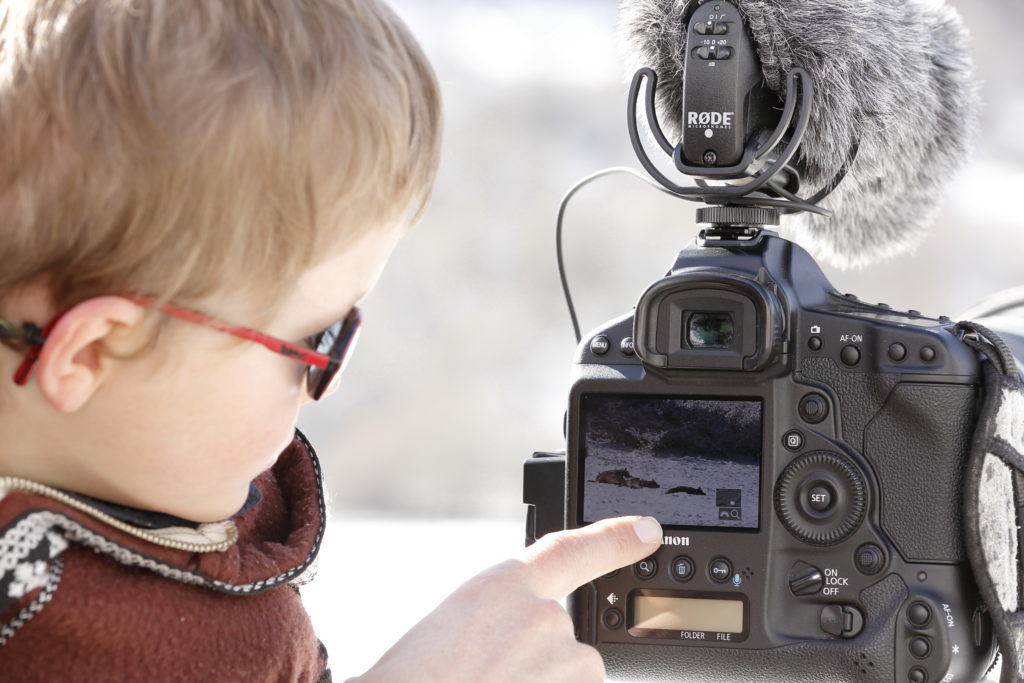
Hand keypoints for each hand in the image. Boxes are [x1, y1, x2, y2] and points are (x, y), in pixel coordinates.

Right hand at [351, 516, 661, 682]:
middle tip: (491, 678)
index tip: (646, 532)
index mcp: (505, 586)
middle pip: (571, 643)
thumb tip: (534, 638)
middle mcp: (543, 619)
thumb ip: (502, 622)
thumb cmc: (415, 678)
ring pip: (571, 680)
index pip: (571, 549)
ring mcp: (563, 666)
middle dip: (543, 667)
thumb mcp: (449, 628)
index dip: (614, 539)